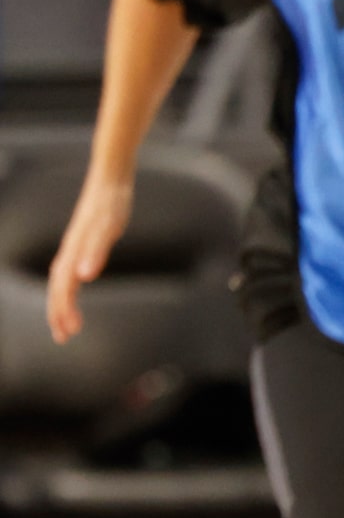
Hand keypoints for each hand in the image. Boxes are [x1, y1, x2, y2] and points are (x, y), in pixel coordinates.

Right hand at [47, 173, 133, 343]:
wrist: (111, 178)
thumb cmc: (112, 203)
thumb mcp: (109, 227)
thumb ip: (96, 250)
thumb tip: (85, 277)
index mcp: (73, 252)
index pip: (62, 289)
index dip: (63, 311)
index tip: (69, 333)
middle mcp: (70, 251)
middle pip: (57, 288)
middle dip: (57, 314)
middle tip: (63, 338)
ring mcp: (75, 245)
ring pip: (61, 280)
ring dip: (62, 302)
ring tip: (68, 322)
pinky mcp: (83, 240)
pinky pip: (69, 269)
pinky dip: (69, 284)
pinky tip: (76, 285)